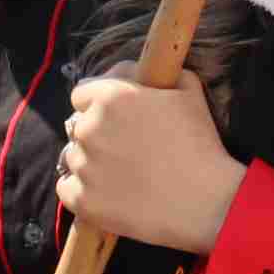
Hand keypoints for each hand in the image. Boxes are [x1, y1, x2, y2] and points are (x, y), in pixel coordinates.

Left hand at [58, 77, 249, 256]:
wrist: (206, 202)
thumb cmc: (200, 144)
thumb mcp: (187, 90)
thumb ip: (156, 72)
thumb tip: (137, 72)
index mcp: (109, 97)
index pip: (81, 94)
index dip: (98, 105)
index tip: (116, 120)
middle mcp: (89, 128)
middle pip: (77, 127)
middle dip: (97, 135)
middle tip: (126, 150)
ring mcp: (83, 166)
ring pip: (73, 158)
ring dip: (91, 163)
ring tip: (123, 175)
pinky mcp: (82, 201)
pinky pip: (67, 189)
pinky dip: (82, 192)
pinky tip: (108, 194)